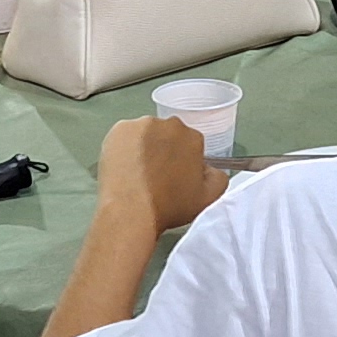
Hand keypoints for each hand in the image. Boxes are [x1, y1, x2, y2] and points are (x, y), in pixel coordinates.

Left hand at [98, 115, 225, 231]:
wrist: (130, 211)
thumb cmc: (169, 206)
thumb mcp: (208, 197)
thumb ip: (217, 176)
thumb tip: (208, 168)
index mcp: (193, 137)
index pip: (191, 144)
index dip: (184, 161)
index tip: (175, 176)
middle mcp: (169, 124)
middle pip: (169, 135)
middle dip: (165, 150)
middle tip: (157, 175)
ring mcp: (141, 125)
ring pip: (146, 134)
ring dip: (145, 147)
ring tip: (138, 173)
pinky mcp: (118, 130)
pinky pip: (125, 136)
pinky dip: (125, 147)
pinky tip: (124, 167)